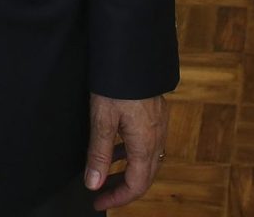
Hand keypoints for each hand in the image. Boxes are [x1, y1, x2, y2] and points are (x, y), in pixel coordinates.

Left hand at [84, 94, 167, 209]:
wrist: (134, 51)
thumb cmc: (117, 83)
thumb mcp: (102, 119)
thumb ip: (99, 154)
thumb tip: (94, 184)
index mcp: (145, 144)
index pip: (136, 185)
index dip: (118, 198)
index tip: (98, 202)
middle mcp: (157, 137)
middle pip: (144, 176)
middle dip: (123, 188)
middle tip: (101, 194)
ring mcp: (158, 125)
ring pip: (146, 159)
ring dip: (127, 171)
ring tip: (105, 173)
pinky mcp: (155, 113)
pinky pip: (146, 143)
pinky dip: (131, 152)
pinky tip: (116, 147)